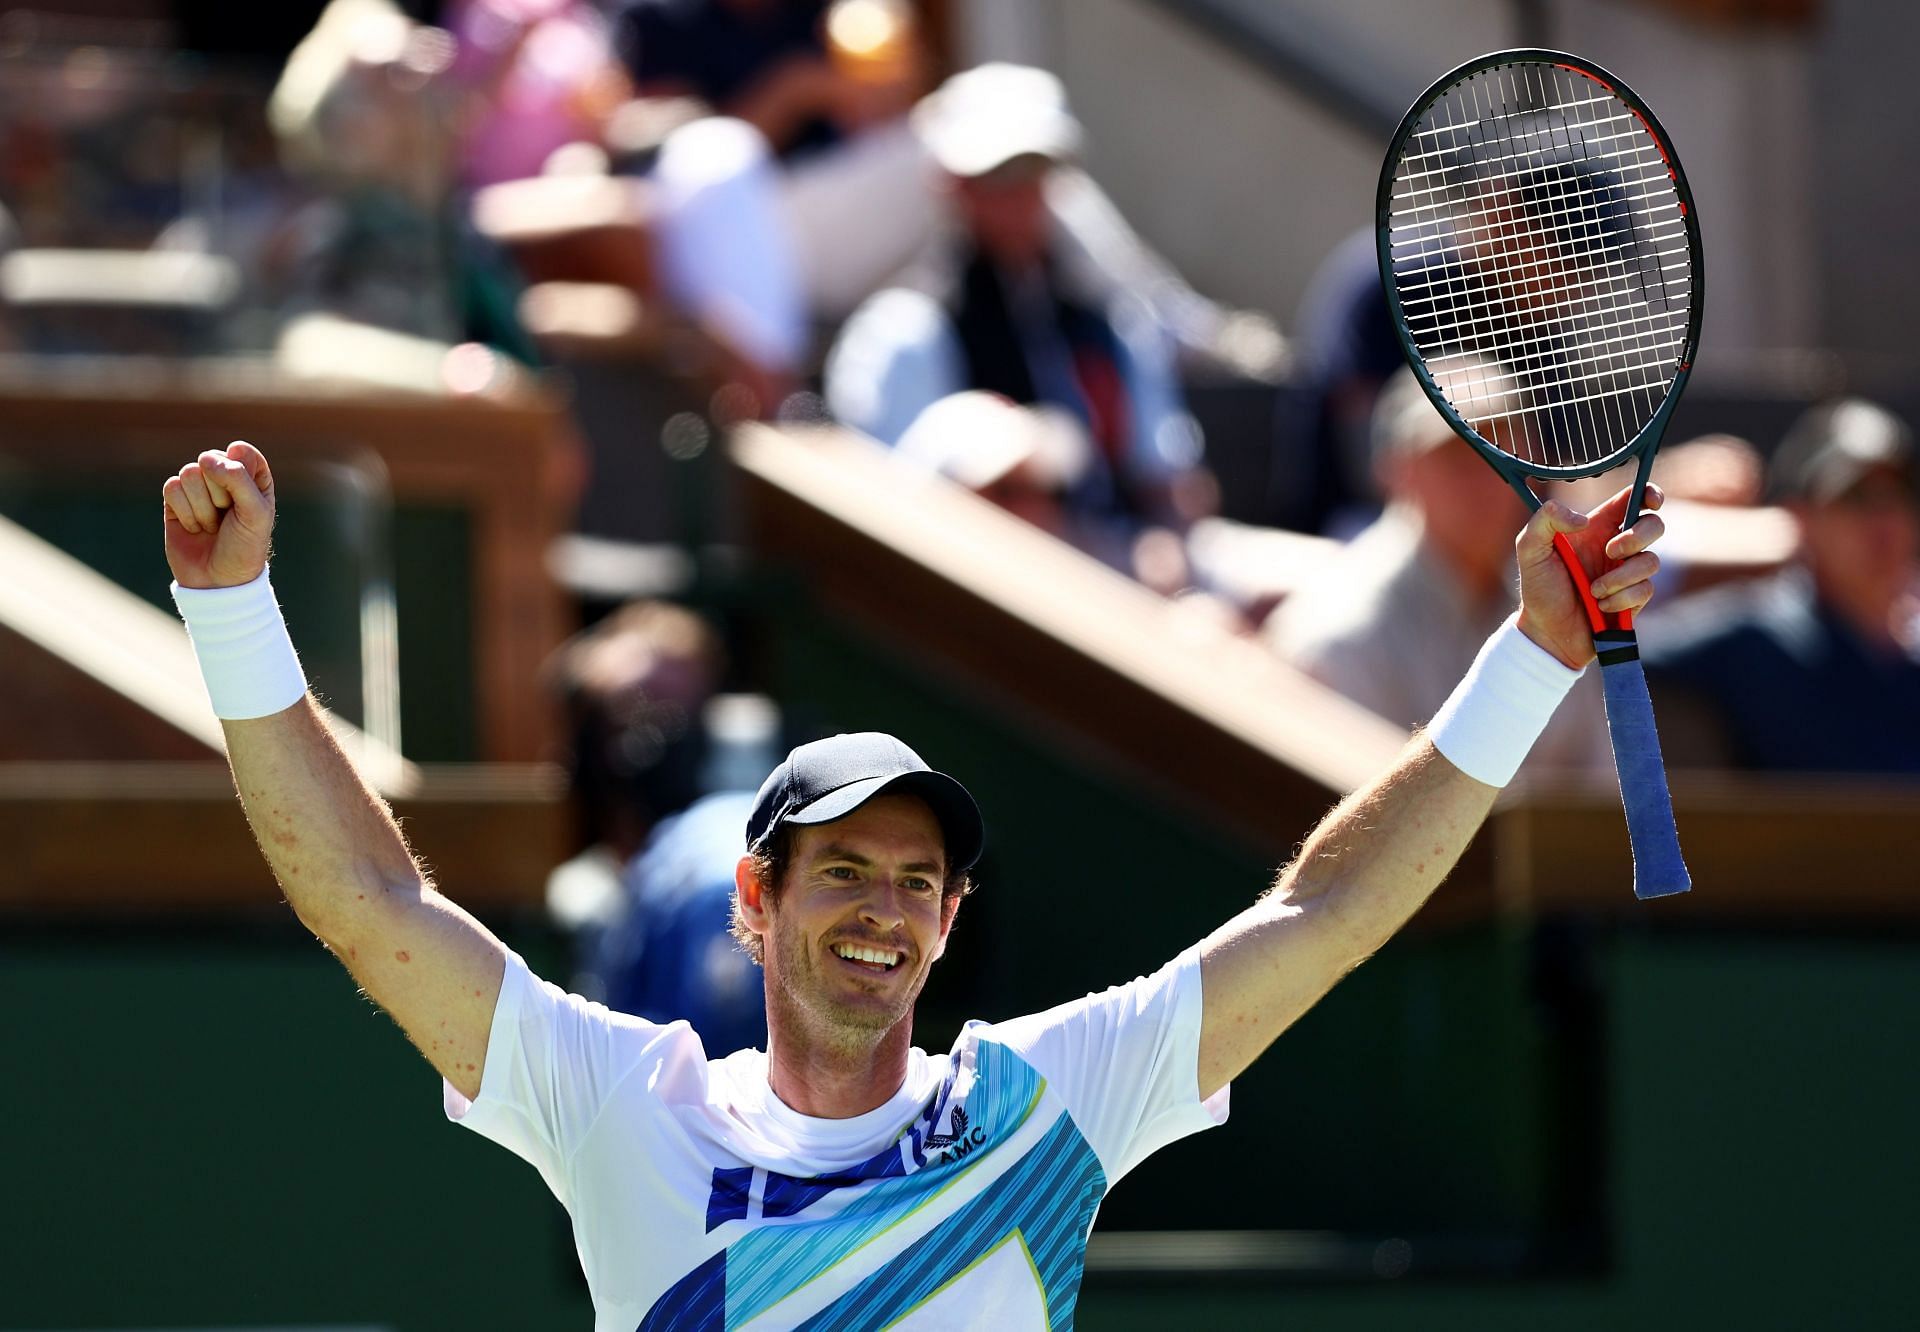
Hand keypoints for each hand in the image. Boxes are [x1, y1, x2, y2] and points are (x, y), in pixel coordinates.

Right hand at [162, 442, 275, 589]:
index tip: (243, 496)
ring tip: (212, 526)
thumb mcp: (255, 513)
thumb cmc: (244, 547)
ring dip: (202, 506)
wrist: (218, 582)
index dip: (238, 471)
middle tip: (228, 518)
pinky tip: (194, 528)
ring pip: (189, 473)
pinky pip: (171, 487)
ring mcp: (198, 489)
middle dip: (219, 493)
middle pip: (211, 460)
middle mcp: (224, 479)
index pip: (241, 452)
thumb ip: (238, 479)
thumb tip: (205, 458)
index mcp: (253, 478)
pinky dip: (184, 512)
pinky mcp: (175, 501)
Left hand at [1515, 483, 1665, 668]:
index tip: (1651, 501)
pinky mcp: (1636, 597)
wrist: (1547, 632)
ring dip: (1620, 577)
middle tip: (1611, 552)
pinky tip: (1601, 606)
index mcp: (1596, 528)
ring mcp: (1629, 572)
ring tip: (1593, 591)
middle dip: (1638, 536)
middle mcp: (1616, 546)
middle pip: (1654, 525)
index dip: (1649, 493)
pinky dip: (1621, 598)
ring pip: (1651, 561)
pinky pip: (1645, 589)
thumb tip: (1581, 519)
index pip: (1632, 500)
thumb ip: (1545, 521)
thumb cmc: (1538, 588)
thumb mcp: (1530, 550)